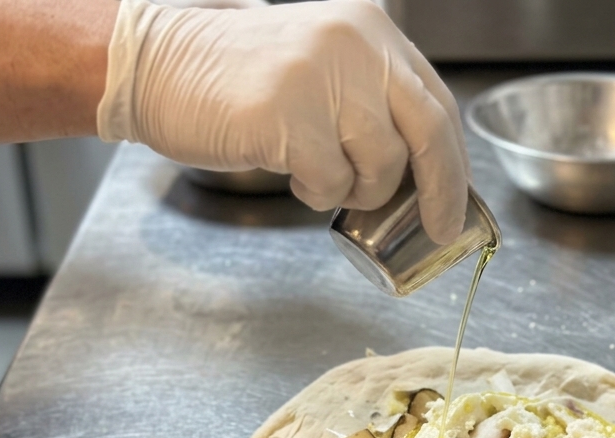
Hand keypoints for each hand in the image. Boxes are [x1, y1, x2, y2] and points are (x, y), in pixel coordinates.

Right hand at [99, 0, 469, 242]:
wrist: (158, 64)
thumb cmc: (241, 78)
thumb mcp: (325, 66)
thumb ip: (374, 102)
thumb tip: (427, 174)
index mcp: (372, 30)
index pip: (438, 104)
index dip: (454, 163)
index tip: (455, 206)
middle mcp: (357, 44)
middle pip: (430, 133)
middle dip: (441, 192)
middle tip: (439, 229)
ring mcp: (322, 77)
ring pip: (381, 165)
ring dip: (358, 191)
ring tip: (322, 177)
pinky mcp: (288, 115)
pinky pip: (331, 182)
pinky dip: (317, 193)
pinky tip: (292, 174)